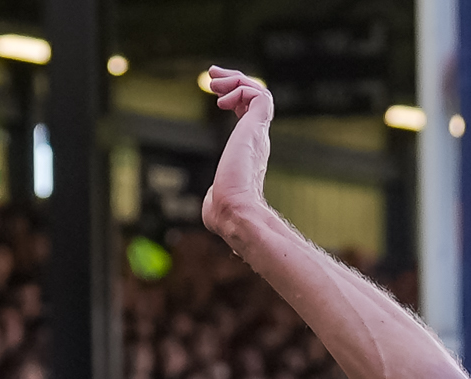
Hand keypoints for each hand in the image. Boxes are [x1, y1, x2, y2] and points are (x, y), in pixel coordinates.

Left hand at [199, 69, 274, 239]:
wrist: (233, 212)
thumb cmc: (223, 211)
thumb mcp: (215, 196)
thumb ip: (215, 192)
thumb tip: (211, 204)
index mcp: (251, 151)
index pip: (250, 115)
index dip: (236, 99)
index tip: (217, 94)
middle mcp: (259, 139)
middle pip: (256, 98)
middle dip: (235, 81)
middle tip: (212, 75)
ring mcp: (259, 133)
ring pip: (259, 91)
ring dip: (235, 80)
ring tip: (213, 82)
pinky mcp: (257, 128)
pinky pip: (258, 94)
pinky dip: (240, 89)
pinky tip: (223, 101)